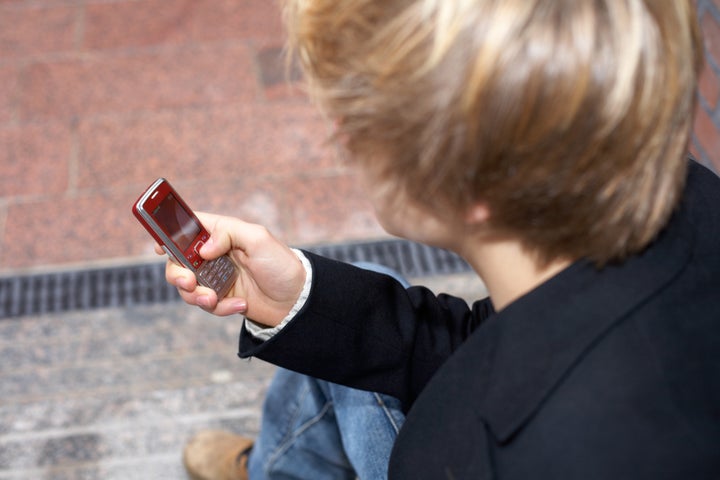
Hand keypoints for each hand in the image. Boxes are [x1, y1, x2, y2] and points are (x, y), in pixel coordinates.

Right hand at [161, 213, 305, 326]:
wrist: (296, 300)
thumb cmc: (281, 264)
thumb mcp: (259, 239)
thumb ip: (228, 234)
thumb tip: (202, 249)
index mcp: (221, 234)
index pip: (188, 228)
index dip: (169, 234)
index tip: (160, 247)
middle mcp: (214, 254)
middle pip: (178, 261)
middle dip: (177, 274)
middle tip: (189, 281)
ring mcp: (215, 277)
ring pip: (187, 287)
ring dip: (196, 295)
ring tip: (215, 298)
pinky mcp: (221, 298)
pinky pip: (206, 305)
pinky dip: (221, 308)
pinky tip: (240, 305)